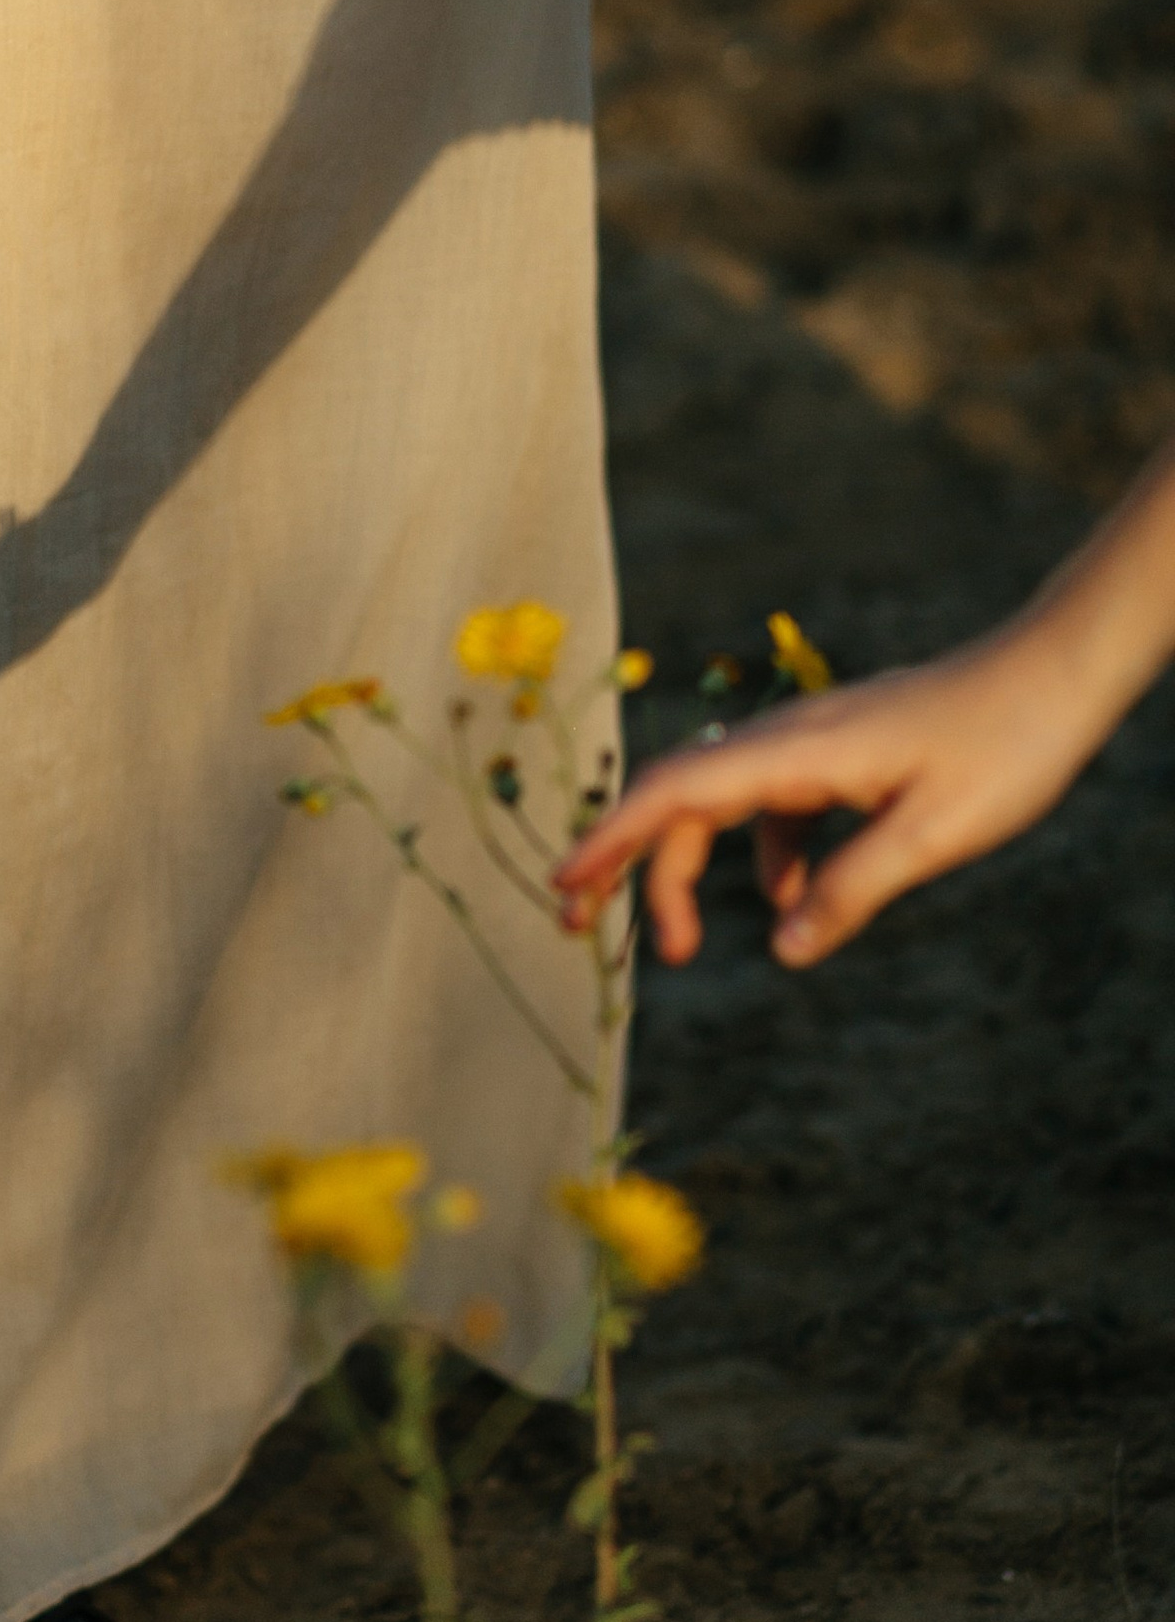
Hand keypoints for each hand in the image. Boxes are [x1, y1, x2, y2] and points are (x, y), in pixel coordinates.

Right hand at [553, 630, 1107, 968]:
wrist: (1056, 672)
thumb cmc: (1006, 745)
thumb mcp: (934, 833)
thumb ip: (852, 891)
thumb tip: (783, 949)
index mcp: (797, 752)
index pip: (676, 793)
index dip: (612, 841)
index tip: (565, 887)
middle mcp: (788, 741)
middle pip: (679, 803)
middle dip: (626, 867)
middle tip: (587, 934)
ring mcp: (811, 746)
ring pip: (720, 809)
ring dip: (689, 873)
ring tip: (684, 947)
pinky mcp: (839, 756)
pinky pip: (773, 810)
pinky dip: (765, 859)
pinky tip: (797, 900)